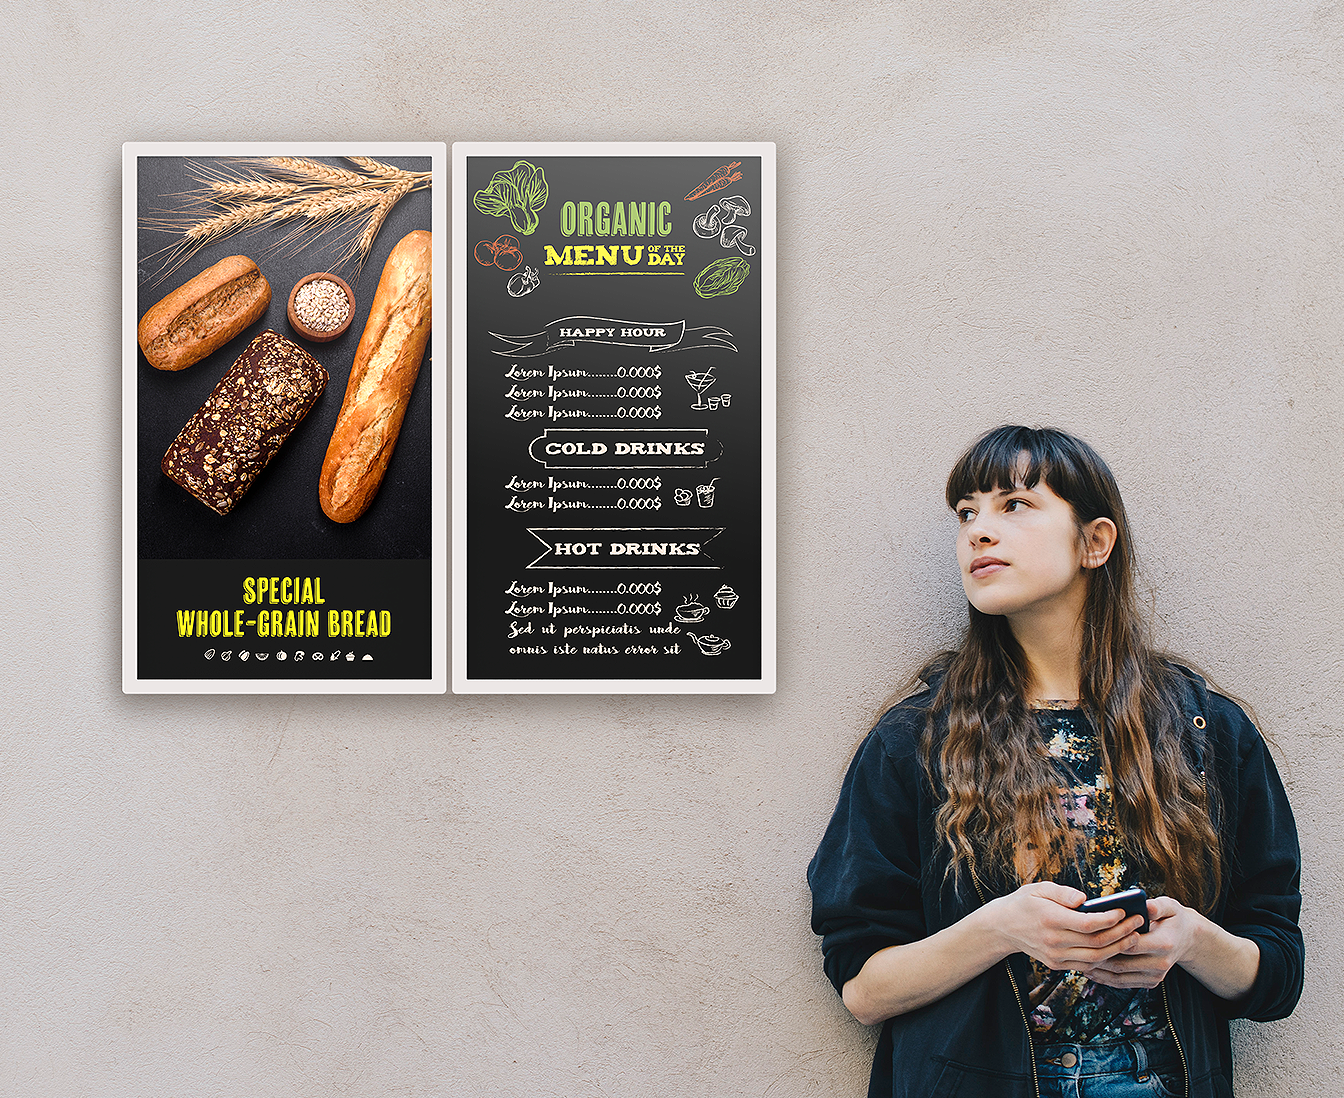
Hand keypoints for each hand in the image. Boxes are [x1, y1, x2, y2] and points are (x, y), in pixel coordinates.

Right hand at [986, 882, 1144, 971]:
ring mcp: (1056, 956)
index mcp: (1050, 919)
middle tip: (1138, 922)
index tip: (1124, 910)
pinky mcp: (1057, 965)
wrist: (1003, 927)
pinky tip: (1116, 947)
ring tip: (1133, 936)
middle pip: (1097, 942)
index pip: (1088, 924)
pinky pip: (1087, 965)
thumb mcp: (1039, 888)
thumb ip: (1062, 892)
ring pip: (1096, 958)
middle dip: (1122, 933)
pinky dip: (1105, 958)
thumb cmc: (1024, 903)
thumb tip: (1085, 898)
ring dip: (1118, 949)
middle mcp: (1054, 941)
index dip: (1110, 919)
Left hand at [1076, 896, 1196, 988]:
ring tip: (1078, 959)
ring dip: (1098, 970)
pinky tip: (1090, 969)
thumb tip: (1144, 905)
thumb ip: (1156, 906)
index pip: (1130, 944)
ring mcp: (1156, 976)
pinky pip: (1124, 983)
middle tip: (1076, 948)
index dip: (1110, 939)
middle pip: (1122, 963)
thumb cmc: (1173, 918)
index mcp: (1164, 944)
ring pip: (1120, 976)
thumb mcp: (1169, 906)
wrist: (1186, 939)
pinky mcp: (1151, 982)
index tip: (1089, 933)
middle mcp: (1161, 963)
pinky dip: (1106, 978)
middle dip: (1098, 956)